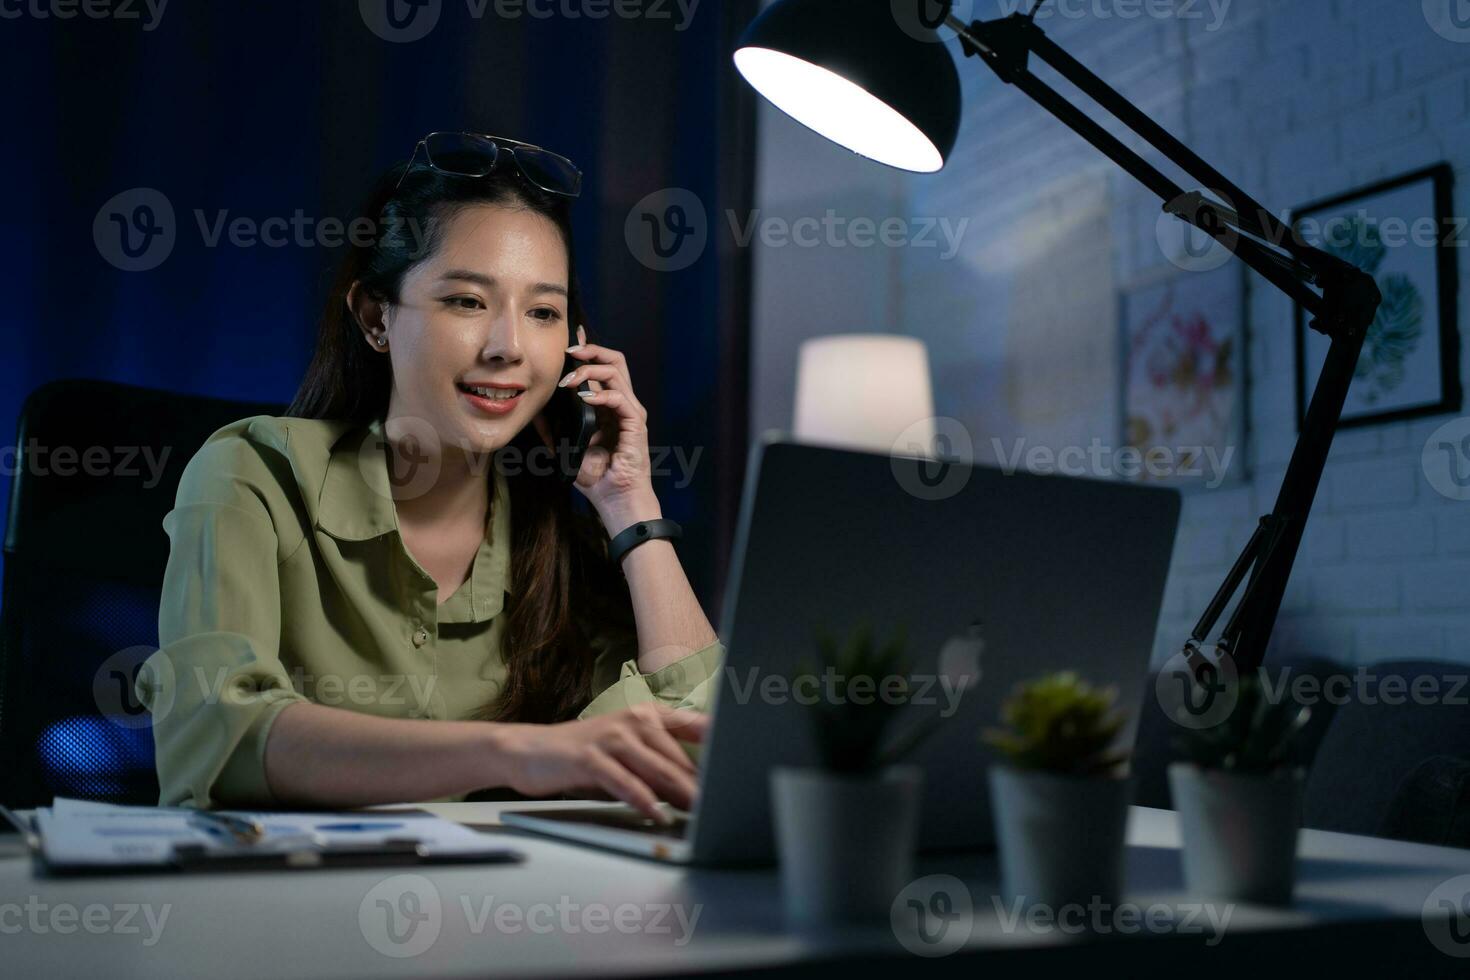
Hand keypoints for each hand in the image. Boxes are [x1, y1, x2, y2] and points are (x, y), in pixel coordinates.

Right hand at [497, 703, 709, 823]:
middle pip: (679, 758)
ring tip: (702, 814)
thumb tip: (697, 790)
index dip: (723, 743)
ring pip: (657, 769)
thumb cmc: (584, 755)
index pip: (696, 726)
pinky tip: (658, 815)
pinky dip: (644, 801)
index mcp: (647, 715)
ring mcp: (612, 737)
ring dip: (681, 795)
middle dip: (703, 785)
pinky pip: (625, 782)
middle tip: (725, 806)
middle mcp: (634, 720)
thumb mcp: (626, 751)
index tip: (747, 762)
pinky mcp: (590, 757)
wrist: (529, 750)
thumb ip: (658, 763)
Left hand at [558, 325, 659, 523]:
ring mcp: (630, 412)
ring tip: (569, 380)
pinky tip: (583, 398)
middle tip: (570, 350)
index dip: (589, 350)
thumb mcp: (567, 449)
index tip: (572, 337)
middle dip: (592, 350)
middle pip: (615, 360)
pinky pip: (619, 398)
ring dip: (590, 370)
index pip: (602, 368)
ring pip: (616, 372)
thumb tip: (534, 414)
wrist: (615, 499)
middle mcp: (622, 404)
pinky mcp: (635, 423)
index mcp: (609, 407)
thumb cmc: (597, 477)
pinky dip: (600, 394)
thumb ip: (553, 431)